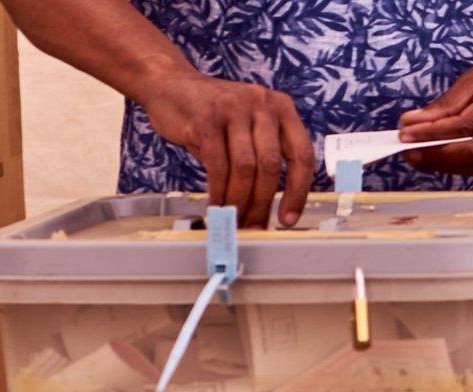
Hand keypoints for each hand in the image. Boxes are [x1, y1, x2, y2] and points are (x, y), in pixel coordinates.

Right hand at [141, 73, 314, 226]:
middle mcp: (262, 103)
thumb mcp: (248, 126)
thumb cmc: (214, 115)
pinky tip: (215, 205)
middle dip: (261, 203)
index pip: (302, 154)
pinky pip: (218, 165)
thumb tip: (265, 209)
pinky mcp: (206, 118)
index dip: (298, 192)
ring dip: (239, 201)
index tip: (287, 219)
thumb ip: (263, 156)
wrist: (170, 84)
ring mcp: (234, 108)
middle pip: (271, 165)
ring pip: (245, 168)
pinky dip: (218, 192)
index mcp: (282, 107)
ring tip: (233, 218)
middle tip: (253, 226)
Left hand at [398, 45, 472, 174]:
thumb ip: (447, 103)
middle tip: (407, 151)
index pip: (467, 126)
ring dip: (443, 164)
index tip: (406, 134)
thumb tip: (412, 122)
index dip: (434, 134)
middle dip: (435, 155)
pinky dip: (458, 165)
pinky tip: (439, 158)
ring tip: (417, 156)